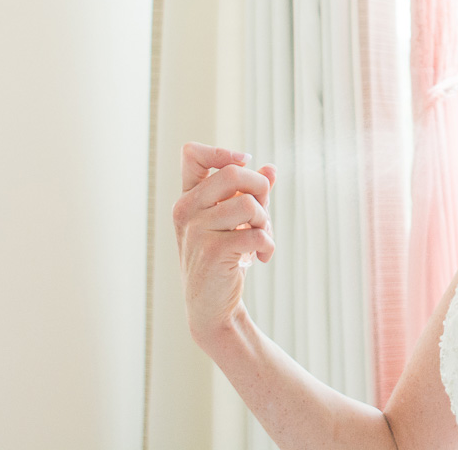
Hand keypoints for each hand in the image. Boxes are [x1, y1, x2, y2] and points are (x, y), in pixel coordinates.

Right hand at [172, 142, 276, 345]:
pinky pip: (256, 233)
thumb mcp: (235, 221)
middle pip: (234, 173)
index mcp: (188, 198)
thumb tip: (272, 168)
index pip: (191, 154)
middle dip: (260, 189)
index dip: (222, 152)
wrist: (213, 306)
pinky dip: (268, 244)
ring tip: (260, 237)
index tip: (244, 162)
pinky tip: (262, 257)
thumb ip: (251, 194)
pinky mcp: (211, 252)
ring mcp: (196, 231)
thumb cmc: (224, 258)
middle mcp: (186, 210)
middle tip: (263, 212)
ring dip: (265, 221)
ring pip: (248, 204)